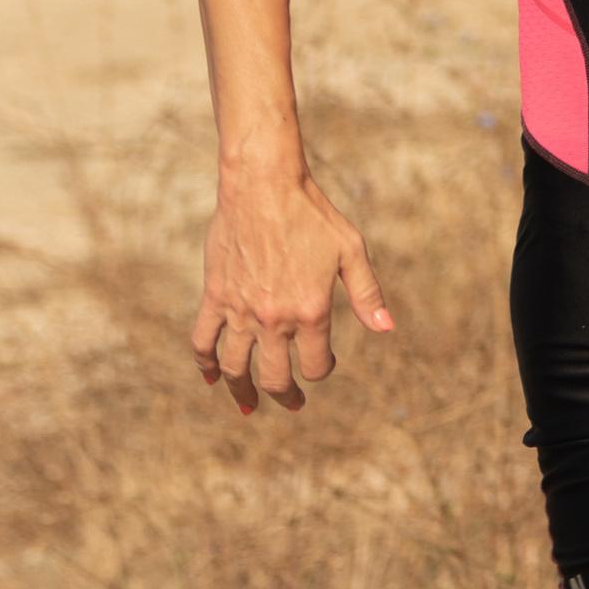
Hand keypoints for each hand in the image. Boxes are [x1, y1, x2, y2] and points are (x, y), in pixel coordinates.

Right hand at [190, 167, 393, 413]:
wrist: (264, 184)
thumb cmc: (313, 214)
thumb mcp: (350, 251)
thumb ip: (367, 294)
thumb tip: (386, 329)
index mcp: (311, 310)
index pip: (314, 366)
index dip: (321, 371)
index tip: (321, 364)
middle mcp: (274, 317)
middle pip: (275, 378)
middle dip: (286, 396)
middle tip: (292, 403)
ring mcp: (240, 309)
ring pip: (236, 368)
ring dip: (242, 392)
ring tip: (249, 404)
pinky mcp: (216, 296)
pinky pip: (203, 340)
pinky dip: (205, 364)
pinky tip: (211, 377)